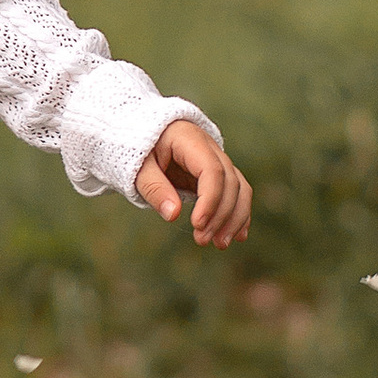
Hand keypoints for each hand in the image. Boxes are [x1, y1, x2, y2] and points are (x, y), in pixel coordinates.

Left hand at [135, 120, 252, 245]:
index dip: (210, 199)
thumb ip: (154, 187)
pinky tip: (238, 236)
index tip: (197, 224)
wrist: (140, 133)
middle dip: (220, 214)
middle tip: (201, 240)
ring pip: (239, 188)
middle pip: (229, 182)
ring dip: (234, 217)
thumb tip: (172, 214)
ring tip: (220, 244)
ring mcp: (216, 160)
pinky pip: (236, 192)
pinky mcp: (217, 174)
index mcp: (190, 139)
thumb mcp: (137, 166)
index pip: (212, 170)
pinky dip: (238, 213)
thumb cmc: (137, 149)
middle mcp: (210, 148)